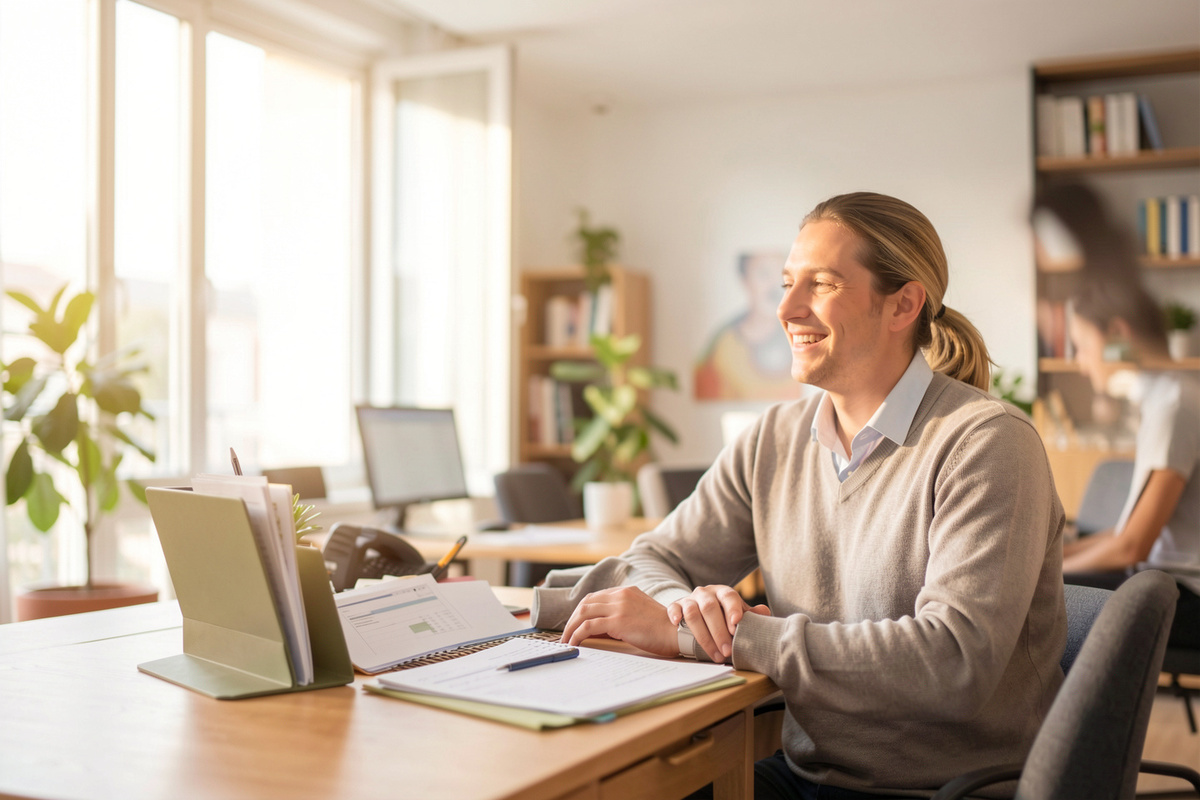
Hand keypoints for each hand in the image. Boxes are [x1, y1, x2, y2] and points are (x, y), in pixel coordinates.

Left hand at [560, 586, 678, 656]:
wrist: (677, 632)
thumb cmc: (662, 629)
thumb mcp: (640, 613)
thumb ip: (622, 614)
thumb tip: (598, 628)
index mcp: (626, 591)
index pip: (596, 597)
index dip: (582, 611)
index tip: (575, 623)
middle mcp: (621, 595)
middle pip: (586, 603)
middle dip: (573, 618)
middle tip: (566, 633)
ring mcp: (618, 607)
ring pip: (583, 613)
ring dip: (571, 627)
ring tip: (566, 640)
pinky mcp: (617, 621)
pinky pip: (588, 626)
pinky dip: (576, 635)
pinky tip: (573, 643)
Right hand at [667, 585, 770, 661]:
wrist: (699, 612)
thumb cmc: (722, 614)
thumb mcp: (736, 613)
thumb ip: (749, 614)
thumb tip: (765, 612)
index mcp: (722, 592)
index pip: (729, 596)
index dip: (732, 609)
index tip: (736, 626)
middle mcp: (705, 593)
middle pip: (710, 608)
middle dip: (719, 632)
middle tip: (727, 651)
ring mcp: (690, 599)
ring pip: (693, 613)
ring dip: (703, 635)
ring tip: (714, 654)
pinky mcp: (676, 606)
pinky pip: (673, 608)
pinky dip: (675, 615)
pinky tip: (677, 625)